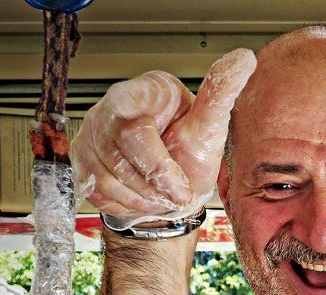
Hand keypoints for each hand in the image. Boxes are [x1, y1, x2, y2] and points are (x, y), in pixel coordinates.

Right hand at [72, 49, 255, 225]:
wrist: (172, 185)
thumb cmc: (190, 152)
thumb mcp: (210, 128)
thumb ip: (221, 96)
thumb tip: (244, 60)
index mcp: (143, 93)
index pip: (133, 130)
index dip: (157, 165)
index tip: (181, 187)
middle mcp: (110, 108)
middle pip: (117, 156)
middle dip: (152, 186)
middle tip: (175, 194)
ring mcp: (92, 133)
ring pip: (104, 176)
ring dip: (139, 198)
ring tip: (161, 196)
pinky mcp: (81, 158)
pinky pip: (94, 189)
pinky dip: (123, 203)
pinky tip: (142, 197)